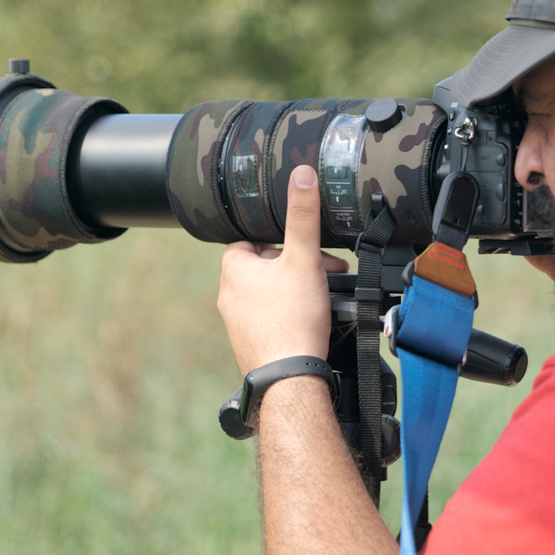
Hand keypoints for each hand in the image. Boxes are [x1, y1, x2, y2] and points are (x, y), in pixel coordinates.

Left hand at [218, 165, 348, 374]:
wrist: (290, 379)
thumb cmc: (292, 320)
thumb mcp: (303, 258)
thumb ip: (303, 216)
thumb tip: (302, 175)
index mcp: (233, 269)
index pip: (251, 239)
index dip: (280, 239)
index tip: (304, 246)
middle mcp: (229, 295)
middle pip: (265, 267)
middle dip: (296, 265)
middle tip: (325, 272)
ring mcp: (238, 323)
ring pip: (270, 294)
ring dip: (295, 290)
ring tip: (323, 298)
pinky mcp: (250, 344)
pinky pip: (271, 319)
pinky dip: (291, 315)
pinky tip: (312, 322)